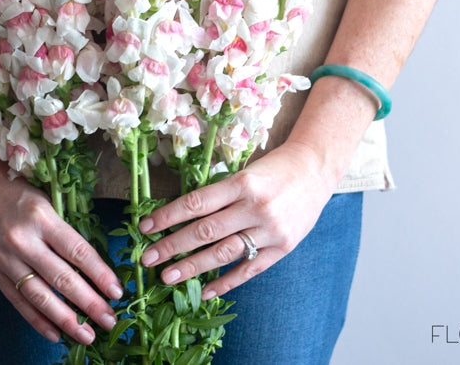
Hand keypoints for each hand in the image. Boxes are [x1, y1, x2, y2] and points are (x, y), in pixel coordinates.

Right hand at [0, 173, 123, 344]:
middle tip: (110, 321)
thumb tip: (94, 266)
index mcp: (42, 217)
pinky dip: (37, 320)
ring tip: (87, 335)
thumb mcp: (47, 201)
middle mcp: (23, 240)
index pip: (78, 252)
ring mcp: (5, 258)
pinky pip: (17, 300)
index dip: (100, 275)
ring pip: (40, 295)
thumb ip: (65, 231)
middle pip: (61, 278)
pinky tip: (55, 334)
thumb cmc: (18, 190)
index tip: (117, 292)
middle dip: (89, 303)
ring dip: (65, 319)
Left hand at [137, 142, 334, 299]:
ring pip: (224, 253)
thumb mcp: (243, 172)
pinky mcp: (282, 248)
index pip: (196, 203)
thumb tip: (180, 216)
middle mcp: (255, 207)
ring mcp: (270, 230)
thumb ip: (219, 194)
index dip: (167, 216)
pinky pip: (249, 269)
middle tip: (147, 258)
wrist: (315, 170)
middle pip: (206, 231)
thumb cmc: (273, 168)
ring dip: (193, 267)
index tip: (145, 227)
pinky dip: (226, 282)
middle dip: (172, 246)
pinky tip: (206, 291)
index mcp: (241, 183)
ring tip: (168, 276)